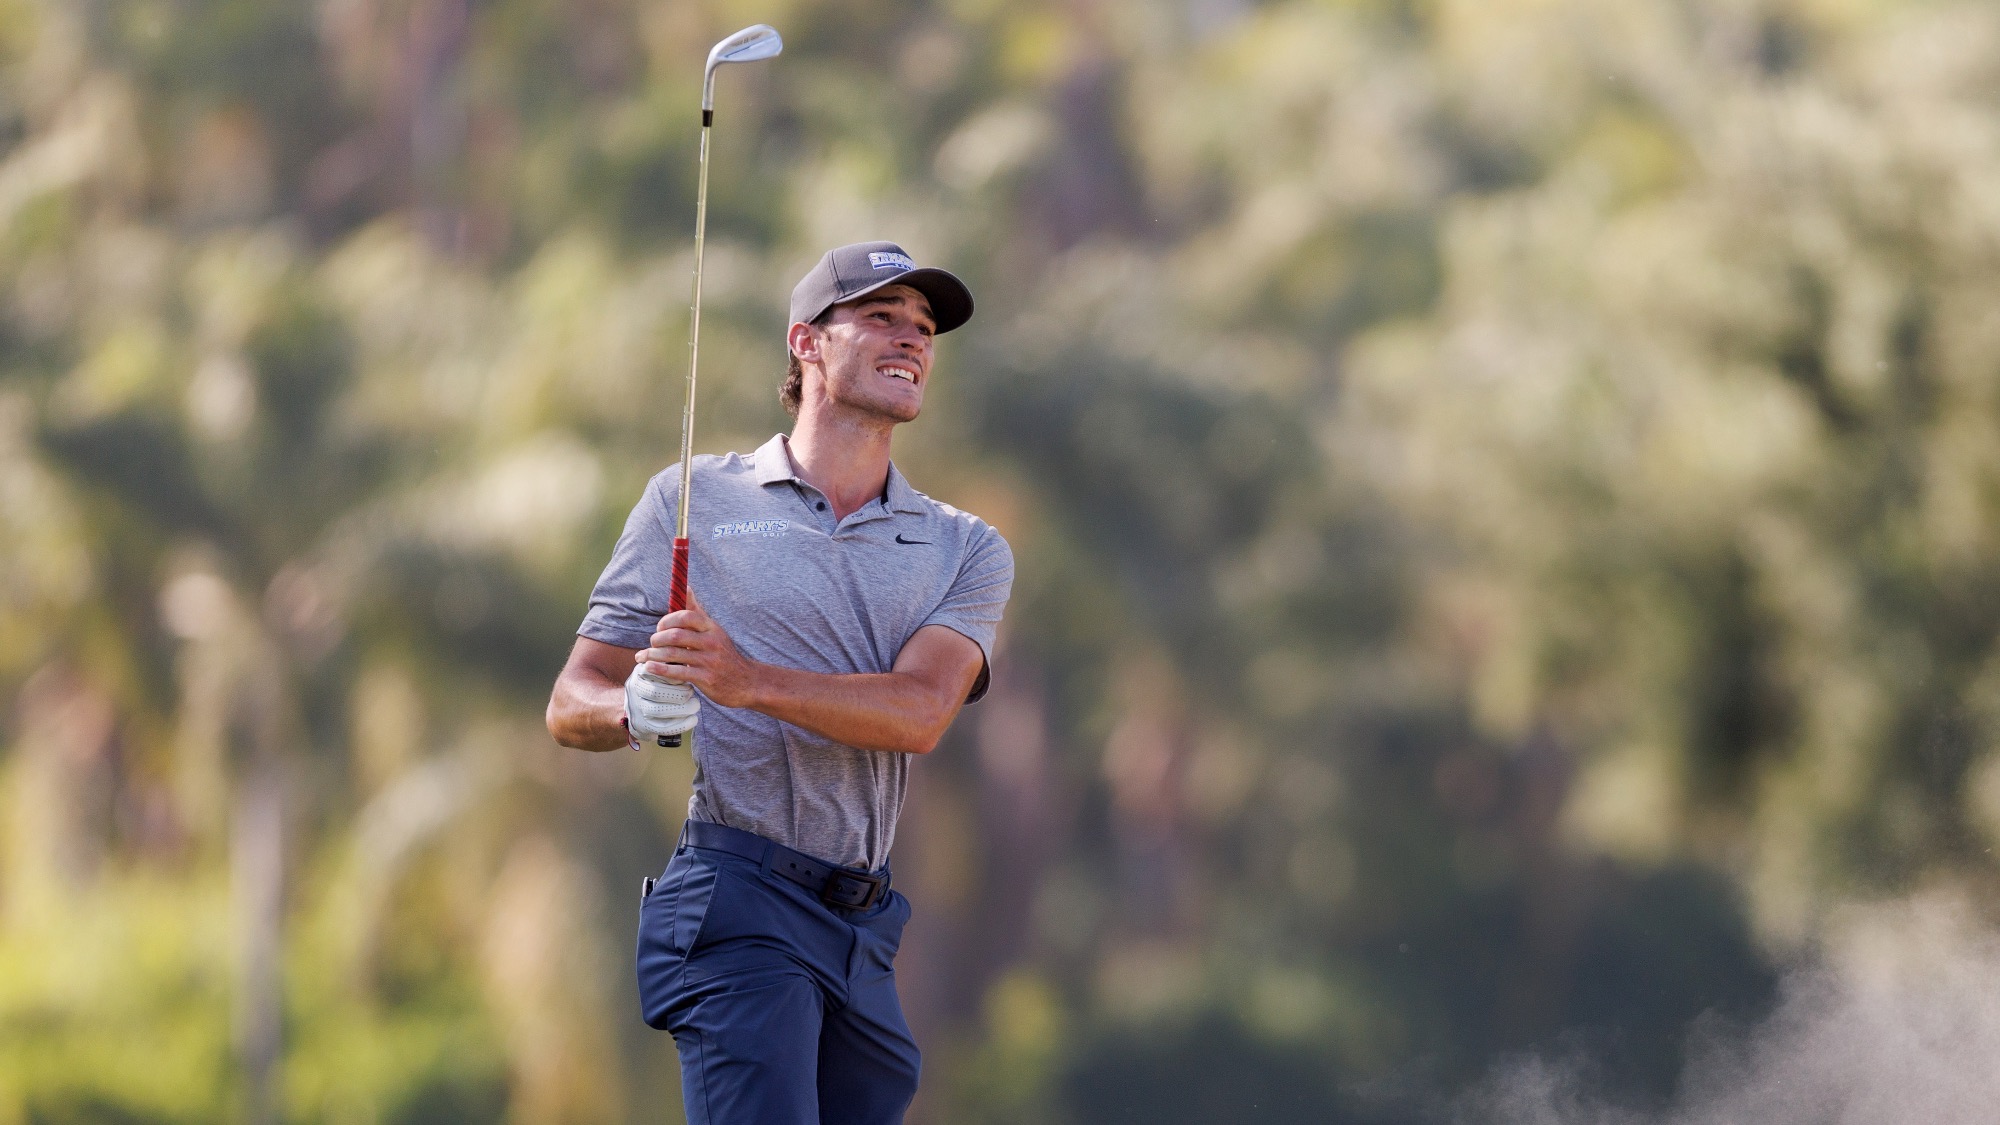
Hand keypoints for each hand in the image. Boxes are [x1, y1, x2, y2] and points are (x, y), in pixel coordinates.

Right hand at [624, 665, 699, 746]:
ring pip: (659, 710)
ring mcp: (637, 710)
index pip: (654, 671)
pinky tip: (693, 720)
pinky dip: (680, 724)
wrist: (635, 709)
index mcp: (640, 674)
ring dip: (681, 708)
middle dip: (679, 692)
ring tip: (695, 705)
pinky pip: (662, 728)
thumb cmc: (656, 685)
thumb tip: (690, 650)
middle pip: (657, 692)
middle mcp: (635, 691)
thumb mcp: (658, 669)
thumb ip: (671, 661)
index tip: (687, 674)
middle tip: (692, 692)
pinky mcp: (643, 726)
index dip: (672, 674)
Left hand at [637, 594, 762, 709]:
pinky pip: (678, 672)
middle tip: (652, 643)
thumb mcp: (713, 630)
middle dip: (657, 639)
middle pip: (676, 636)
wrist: (745, 682)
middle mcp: (712, 642)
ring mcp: (709, 661)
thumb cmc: (722, 654)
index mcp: (712, 628)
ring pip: (673, 654)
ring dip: (653, 655)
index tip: (660, 628)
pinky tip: (649, 668)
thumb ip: (697, 610)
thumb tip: (686, 586)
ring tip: (643, 657)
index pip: (686, 616)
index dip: (667, 620)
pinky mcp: (706, 678)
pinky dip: (659, 669)